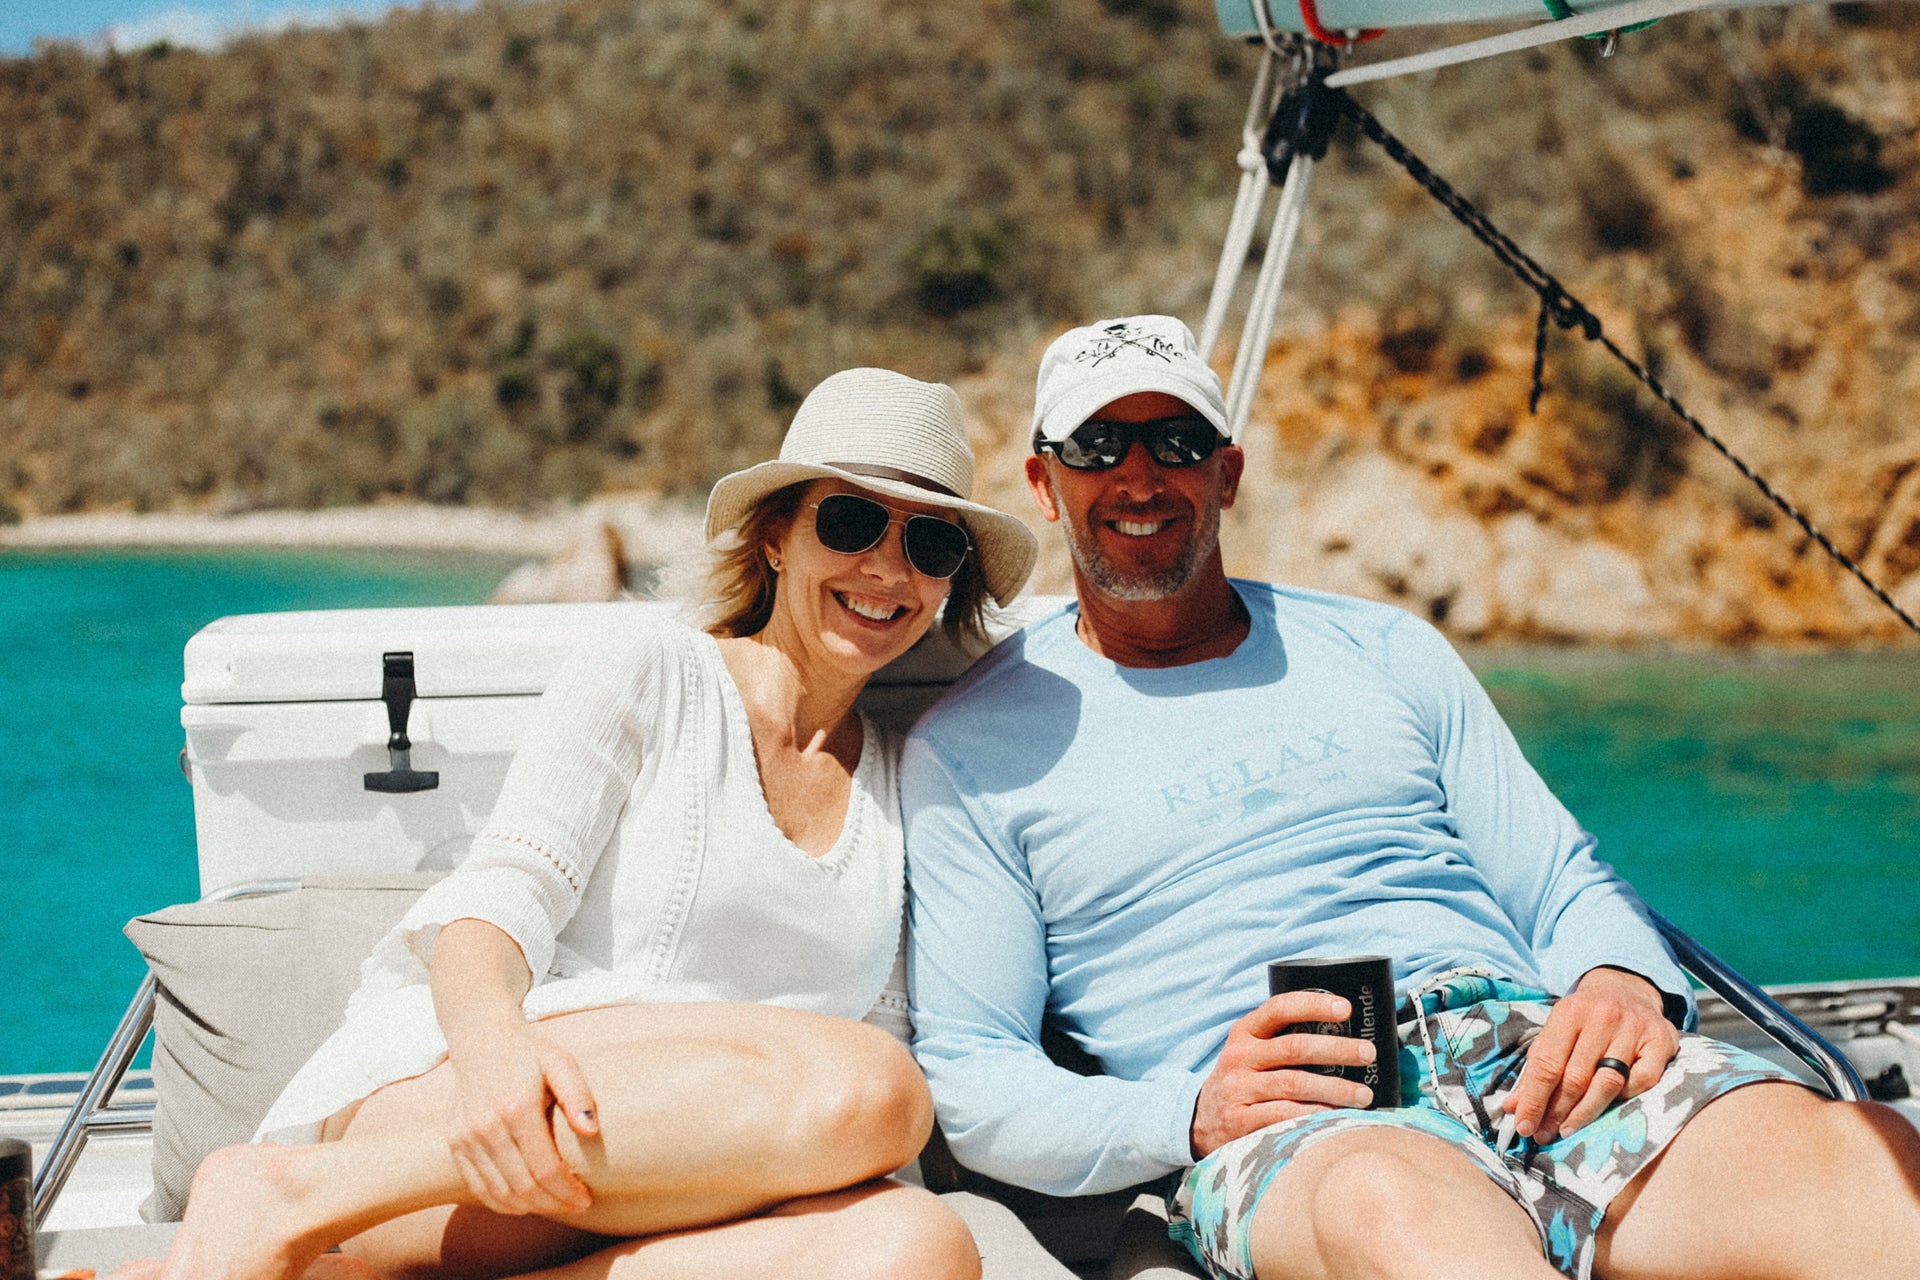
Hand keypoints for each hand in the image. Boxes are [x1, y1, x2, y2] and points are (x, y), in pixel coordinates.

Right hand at [445, 1023, 599, 1215]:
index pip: (544, 1168)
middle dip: (552, 1204)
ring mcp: (465, 1137)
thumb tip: (591, 1131)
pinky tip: (524, 1202)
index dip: (566, 1191)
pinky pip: (476, 1187)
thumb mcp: (560, 1062)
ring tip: (554, 1204)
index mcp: (516, 1109)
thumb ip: (578, 1095)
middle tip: (575, 1205)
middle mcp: (486, 1127)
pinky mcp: (454, 1143)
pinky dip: (501, 1202)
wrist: (481, 1038)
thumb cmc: (528, 1051)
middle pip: (522, 1187)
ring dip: (529, 1207)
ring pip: (498, 1193)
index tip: (585, 1199)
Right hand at [1191, 991, 1377, 1158]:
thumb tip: (1344, 1033)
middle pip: (1294, 1048)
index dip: (1313, 1006)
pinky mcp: (1241, 1121)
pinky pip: (1285, 1116)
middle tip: (1367, 1053)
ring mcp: (1239, 1090)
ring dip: (1335, 1088)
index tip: (1346, 1009)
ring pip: (1295, 1084)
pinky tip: (1337, 1117)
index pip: (1279, 1009)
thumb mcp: (1251, 1052)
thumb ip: (1283, 1040)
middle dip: (1336, 1049)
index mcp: (1245, 1033)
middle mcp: (1240, 1058)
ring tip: (1364, 1094)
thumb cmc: (1243, 1081)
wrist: (1202, 1121)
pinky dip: (1315, 1115)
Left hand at [1503, 967, 1679, 1144]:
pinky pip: (1643, 1081)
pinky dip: (1626, 1098)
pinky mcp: (1661, 1040)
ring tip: (1568, 1132)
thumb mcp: (1555, 1033)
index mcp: (1569, 1012)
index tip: (1523, 1126)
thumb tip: (1512, 1107)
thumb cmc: (1584, 1020)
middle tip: (1544, 1135)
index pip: (1547, 1064)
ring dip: (1585, 1114)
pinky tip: (1612, 1108)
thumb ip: (1536, 1069)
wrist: (1627, 989)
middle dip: (1556, 1112)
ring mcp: (1633, 1028)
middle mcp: (1601, 1017)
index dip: (1533, 1100)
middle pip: (1575, 1077)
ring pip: (1608, 1082)